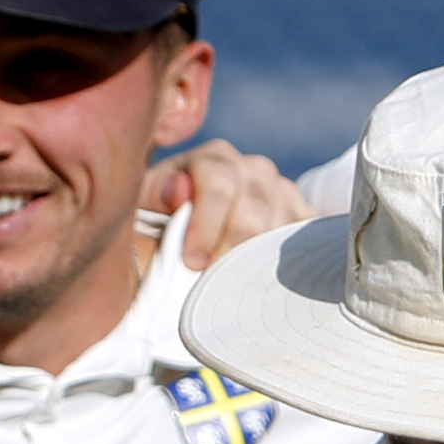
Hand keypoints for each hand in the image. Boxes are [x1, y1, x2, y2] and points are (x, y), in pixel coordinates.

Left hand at [135, 141, 310, 268]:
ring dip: (256, 258)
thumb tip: (178, 189)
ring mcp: (278, 192)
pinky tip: (263, 276)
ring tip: (231, 283)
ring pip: (281, 224)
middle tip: (211, 279)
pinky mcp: (299, 217)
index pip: (218, 180)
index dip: (206, 223)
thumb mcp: (139, 220)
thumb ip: (151, 201)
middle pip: (254, 205)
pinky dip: (289, 258)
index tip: (192, 262)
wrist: (181, 257)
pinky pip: (304, 235)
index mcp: (209, 161)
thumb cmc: (155, 238)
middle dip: (231, 247)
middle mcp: (249, 169)